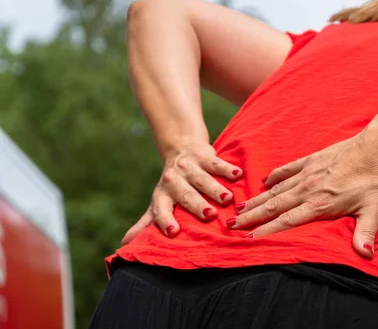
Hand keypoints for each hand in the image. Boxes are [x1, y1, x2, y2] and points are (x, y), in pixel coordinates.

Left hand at [122, 142, 241, 244]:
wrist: (180, 148)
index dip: (165, 220)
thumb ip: (147, 223)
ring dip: (215, 188)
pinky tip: (237, 175)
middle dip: (197, 205)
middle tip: (209, 216)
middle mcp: (173, 180)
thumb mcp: (160, 201)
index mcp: (162, 195)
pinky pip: (216, 162)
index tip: (173, 232)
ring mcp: (189, 166)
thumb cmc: (173, 185)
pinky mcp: (204, 155)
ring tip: (227, 199)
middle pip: (185, 194)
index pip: (161, 209)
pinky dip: (227, 169)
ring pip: (202, 179)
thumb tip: (125, 244)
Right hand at [230, 134, 377, 258]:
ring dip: (257, 199)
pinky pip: (287, 169)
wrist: (377, 148)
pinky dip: (274, 176)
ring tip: (239, 207)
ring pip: (276, 189)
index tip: (248, 239)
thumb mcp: (373, 210)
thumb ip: (365, 233)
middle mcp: (308, 189)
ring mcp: (307, 173)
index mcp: (320, 204)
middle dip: (252, 217)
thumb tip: (365, 256)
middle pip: (274, 206)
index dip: (267, 231)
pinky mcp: (311, 159)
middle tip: (231, 224)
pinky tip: (264, 182)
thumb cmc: (375, 181)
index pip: (287, 221)